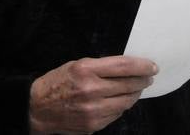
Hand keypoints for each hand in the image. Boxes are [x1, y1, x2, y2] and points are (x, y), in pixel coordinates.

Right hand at [27, 56, 156, 133]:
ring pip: (126, 101)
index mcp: (86, 70)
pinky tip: (121, 101)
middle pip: (129, 84)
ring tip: (137, 89)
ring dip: (135, 94)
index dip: (143, 66)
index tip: (152, 66)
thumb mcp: (77, 65)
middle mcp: (91, 90)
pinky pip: (116, 114)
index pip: (125, 66)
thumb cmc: (57, 82)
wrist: (37, 108)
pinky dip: (122, 106)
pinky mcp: (93, 124)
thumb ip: (102, 67)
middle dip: (143, 80)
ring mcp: (93, 110)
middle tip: (148, 77)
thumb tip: (129, 69)